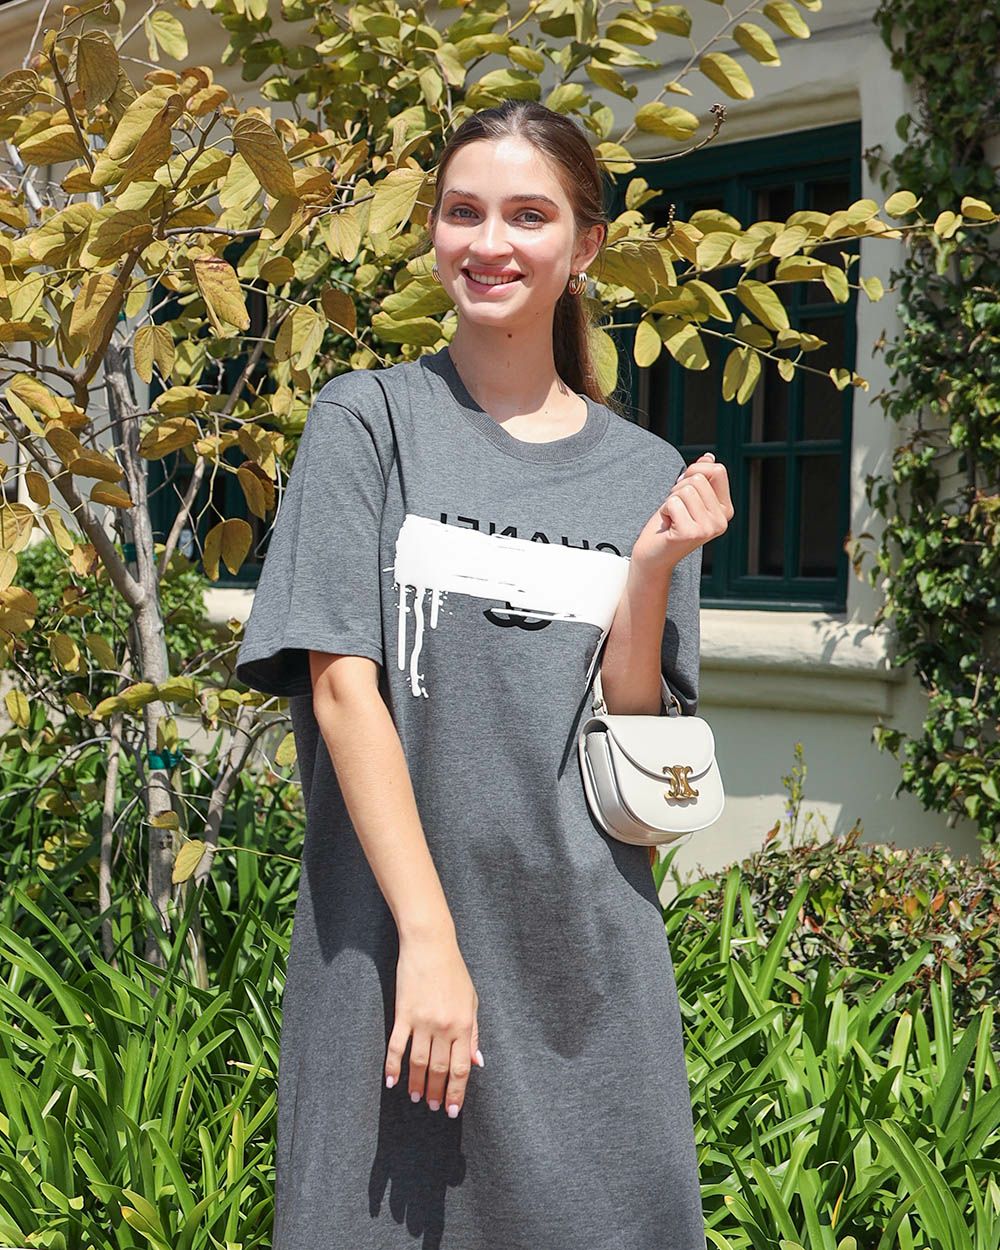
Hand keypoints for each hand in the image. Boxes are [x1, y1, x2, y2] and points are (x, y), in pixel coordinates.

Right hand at [386, 931, 482, 1116]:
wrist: (430, 946)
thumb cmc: (454, 972)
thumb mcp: (471, 1000)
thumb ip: (473, 1033)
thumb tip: (477, 1062)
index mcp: (463, 1024)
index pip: (461, 1068)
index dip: (457, 1092)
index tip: (453, 1109)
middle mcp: (443, 1026)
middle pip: (439, 1069)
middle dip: (437, 1092)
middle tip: (434, 1106)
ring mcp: (422, 1021)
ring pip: (418, 1063)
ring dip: (416, 1084)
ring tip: (416, 1097)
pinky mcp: (403, 1014)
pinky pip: (396, 1046)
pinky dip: (393, 1067)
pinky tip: (392, 1081)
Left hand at [631, 452, 733, 570]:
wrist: (652, 557)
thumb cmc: (667, 526)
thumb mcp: (686, 498)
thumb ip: (700, 478)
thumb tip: (709, 457)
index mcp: (725, 510)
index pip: (718, 470)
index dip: (695, 471)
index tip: (682, 489)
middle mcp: (722, 520)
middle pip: (698, 478)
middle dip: (678, 489)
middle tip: (675, 510)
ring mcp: (709, 528)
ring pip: (685, 490)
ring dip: (670, 501)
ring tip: (672, 519)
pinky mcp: (692, 533)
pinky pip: (673, 503)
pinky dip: (664, 511)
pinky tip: (667, 527)